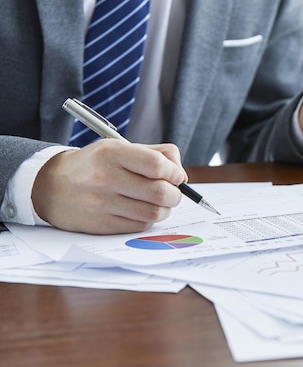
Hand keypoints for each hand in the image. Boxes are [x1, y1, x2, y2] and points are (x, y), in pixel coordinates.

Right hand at [32, 139, 186, 233]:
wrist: (50, 186)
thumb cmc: (95, 165)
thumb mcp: (119, 147)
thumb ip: (155, 154)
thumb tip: (181, 175)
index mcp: (112, 153)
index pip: (157, 165)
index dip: (175, 172)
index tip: (175, 175)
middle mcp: (106, 178)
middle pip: (160, 192)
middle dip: (176, 194)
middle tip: (172, 192)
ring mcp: (102, 204)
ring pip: (154, 213)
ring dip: (165, 209)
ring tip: (159, 202)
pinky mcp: (101, 225)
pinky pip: (140, 226)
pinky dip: (148, 219)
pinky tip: (141, 210)